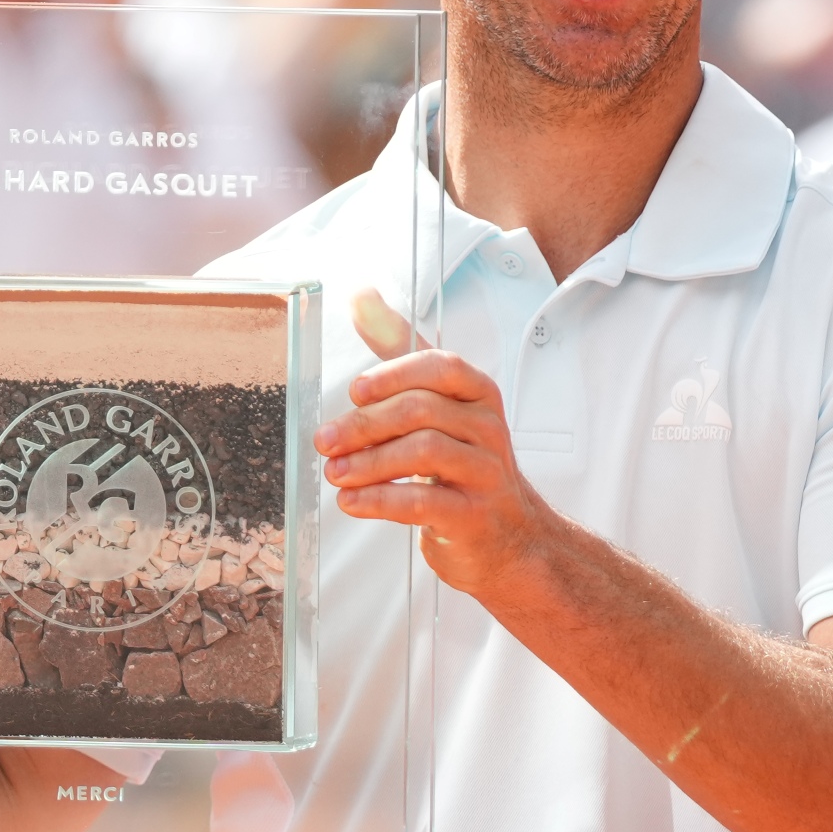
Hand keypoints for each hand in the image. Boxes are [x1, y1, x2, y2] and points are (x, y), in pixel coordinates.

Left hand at [315, 289, 570, 595]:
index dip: (394, 374)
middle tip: (325, 440)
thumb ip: (398, 349)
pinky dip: (379, 500)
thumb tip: (361, 295)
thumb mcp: (438, 402)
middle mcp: (488, 428)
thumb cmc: (462, 461)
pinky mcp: (473, 516)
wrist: (507, 535)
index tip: (355, 391)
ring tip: (335, 473)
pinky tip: (351, 501)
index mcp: (478, 394)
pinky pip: (423, 502)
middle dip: (365, 424)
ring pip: (423, 453)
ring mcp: (485, 472)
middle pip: (422, 410)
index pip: (440, 366)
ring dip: (368, 463)